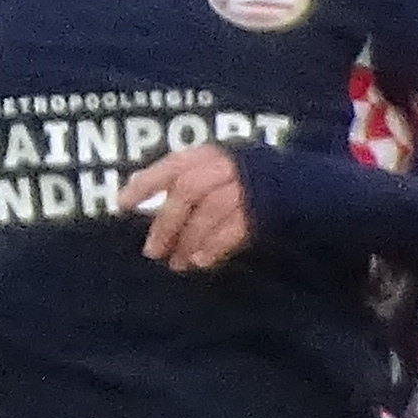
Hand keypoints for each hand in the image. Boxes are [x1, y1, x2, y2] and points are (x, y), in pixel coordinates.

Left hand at [130, 143, 253, 272]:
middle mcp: (227, 166)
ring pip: (211, 210)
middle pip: (190, 191)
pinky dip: (214, 246)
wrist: (296, 185)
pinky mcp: (264, 210)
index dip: (146, 183)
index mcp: (209, 154)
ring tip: (176, 264)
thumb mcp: (213, 170)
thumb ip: (183, 185)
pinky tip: (199, 262)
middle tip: (151, 252)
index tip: (121, 204)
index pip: (173, 165)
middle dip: (167, 223)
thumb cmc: (240, 180)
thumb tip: (142, 209)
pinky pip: (235, 229)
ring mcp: (247, 187)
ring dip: (189, 240)